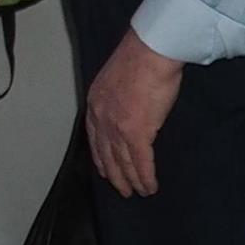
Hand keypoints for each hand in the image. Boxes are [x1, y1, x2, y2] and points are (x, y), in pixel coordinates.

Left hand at [85, 32, 184, 196]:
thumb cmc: (139, 58)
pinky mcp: (137, 132)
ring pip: (123, 163)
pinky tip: (150, 187)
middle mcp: (101, 119)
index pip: (94, 139)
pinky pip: (141, 163)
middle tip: (123, 189)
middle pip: (106, 155)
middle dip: (115, 176)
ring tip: (140, 192)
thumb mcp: (114, 78)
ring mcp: (117, 128)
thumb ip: (116, 97)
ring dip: (132, 181)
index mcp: (95, 104)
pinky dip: (146, 178)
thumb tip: (127, 108)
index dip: (101, 157)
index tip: (104, 170)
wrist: (149, 51)